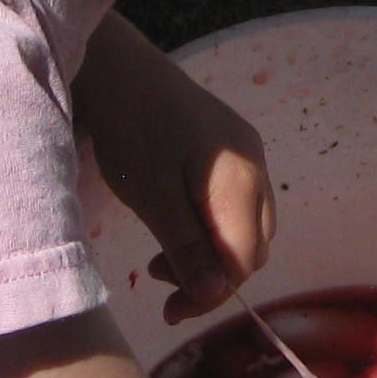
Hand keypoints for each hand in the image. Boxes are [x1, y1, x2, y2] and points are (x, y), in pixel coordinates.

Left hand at [76, 16, 273, 320]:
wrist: (119, 69)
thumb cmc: (132, 131)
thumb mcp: (153, 197)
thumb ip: (187, 246)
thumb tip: (215, 295)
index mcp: (241, 180)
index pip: (245, 260)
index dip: (212, 293)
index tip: (170, 308)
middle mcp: (257, 169)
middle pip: (252, 247)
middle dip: (212, 277)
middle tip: (160, 282)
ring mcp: (248, 158)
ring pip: (245, 229)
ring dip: (210, 256)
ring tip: (160, 261)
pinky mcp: (231, 151)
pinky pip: (235, 206)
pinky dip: (209, 230)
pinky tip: (174, 231)